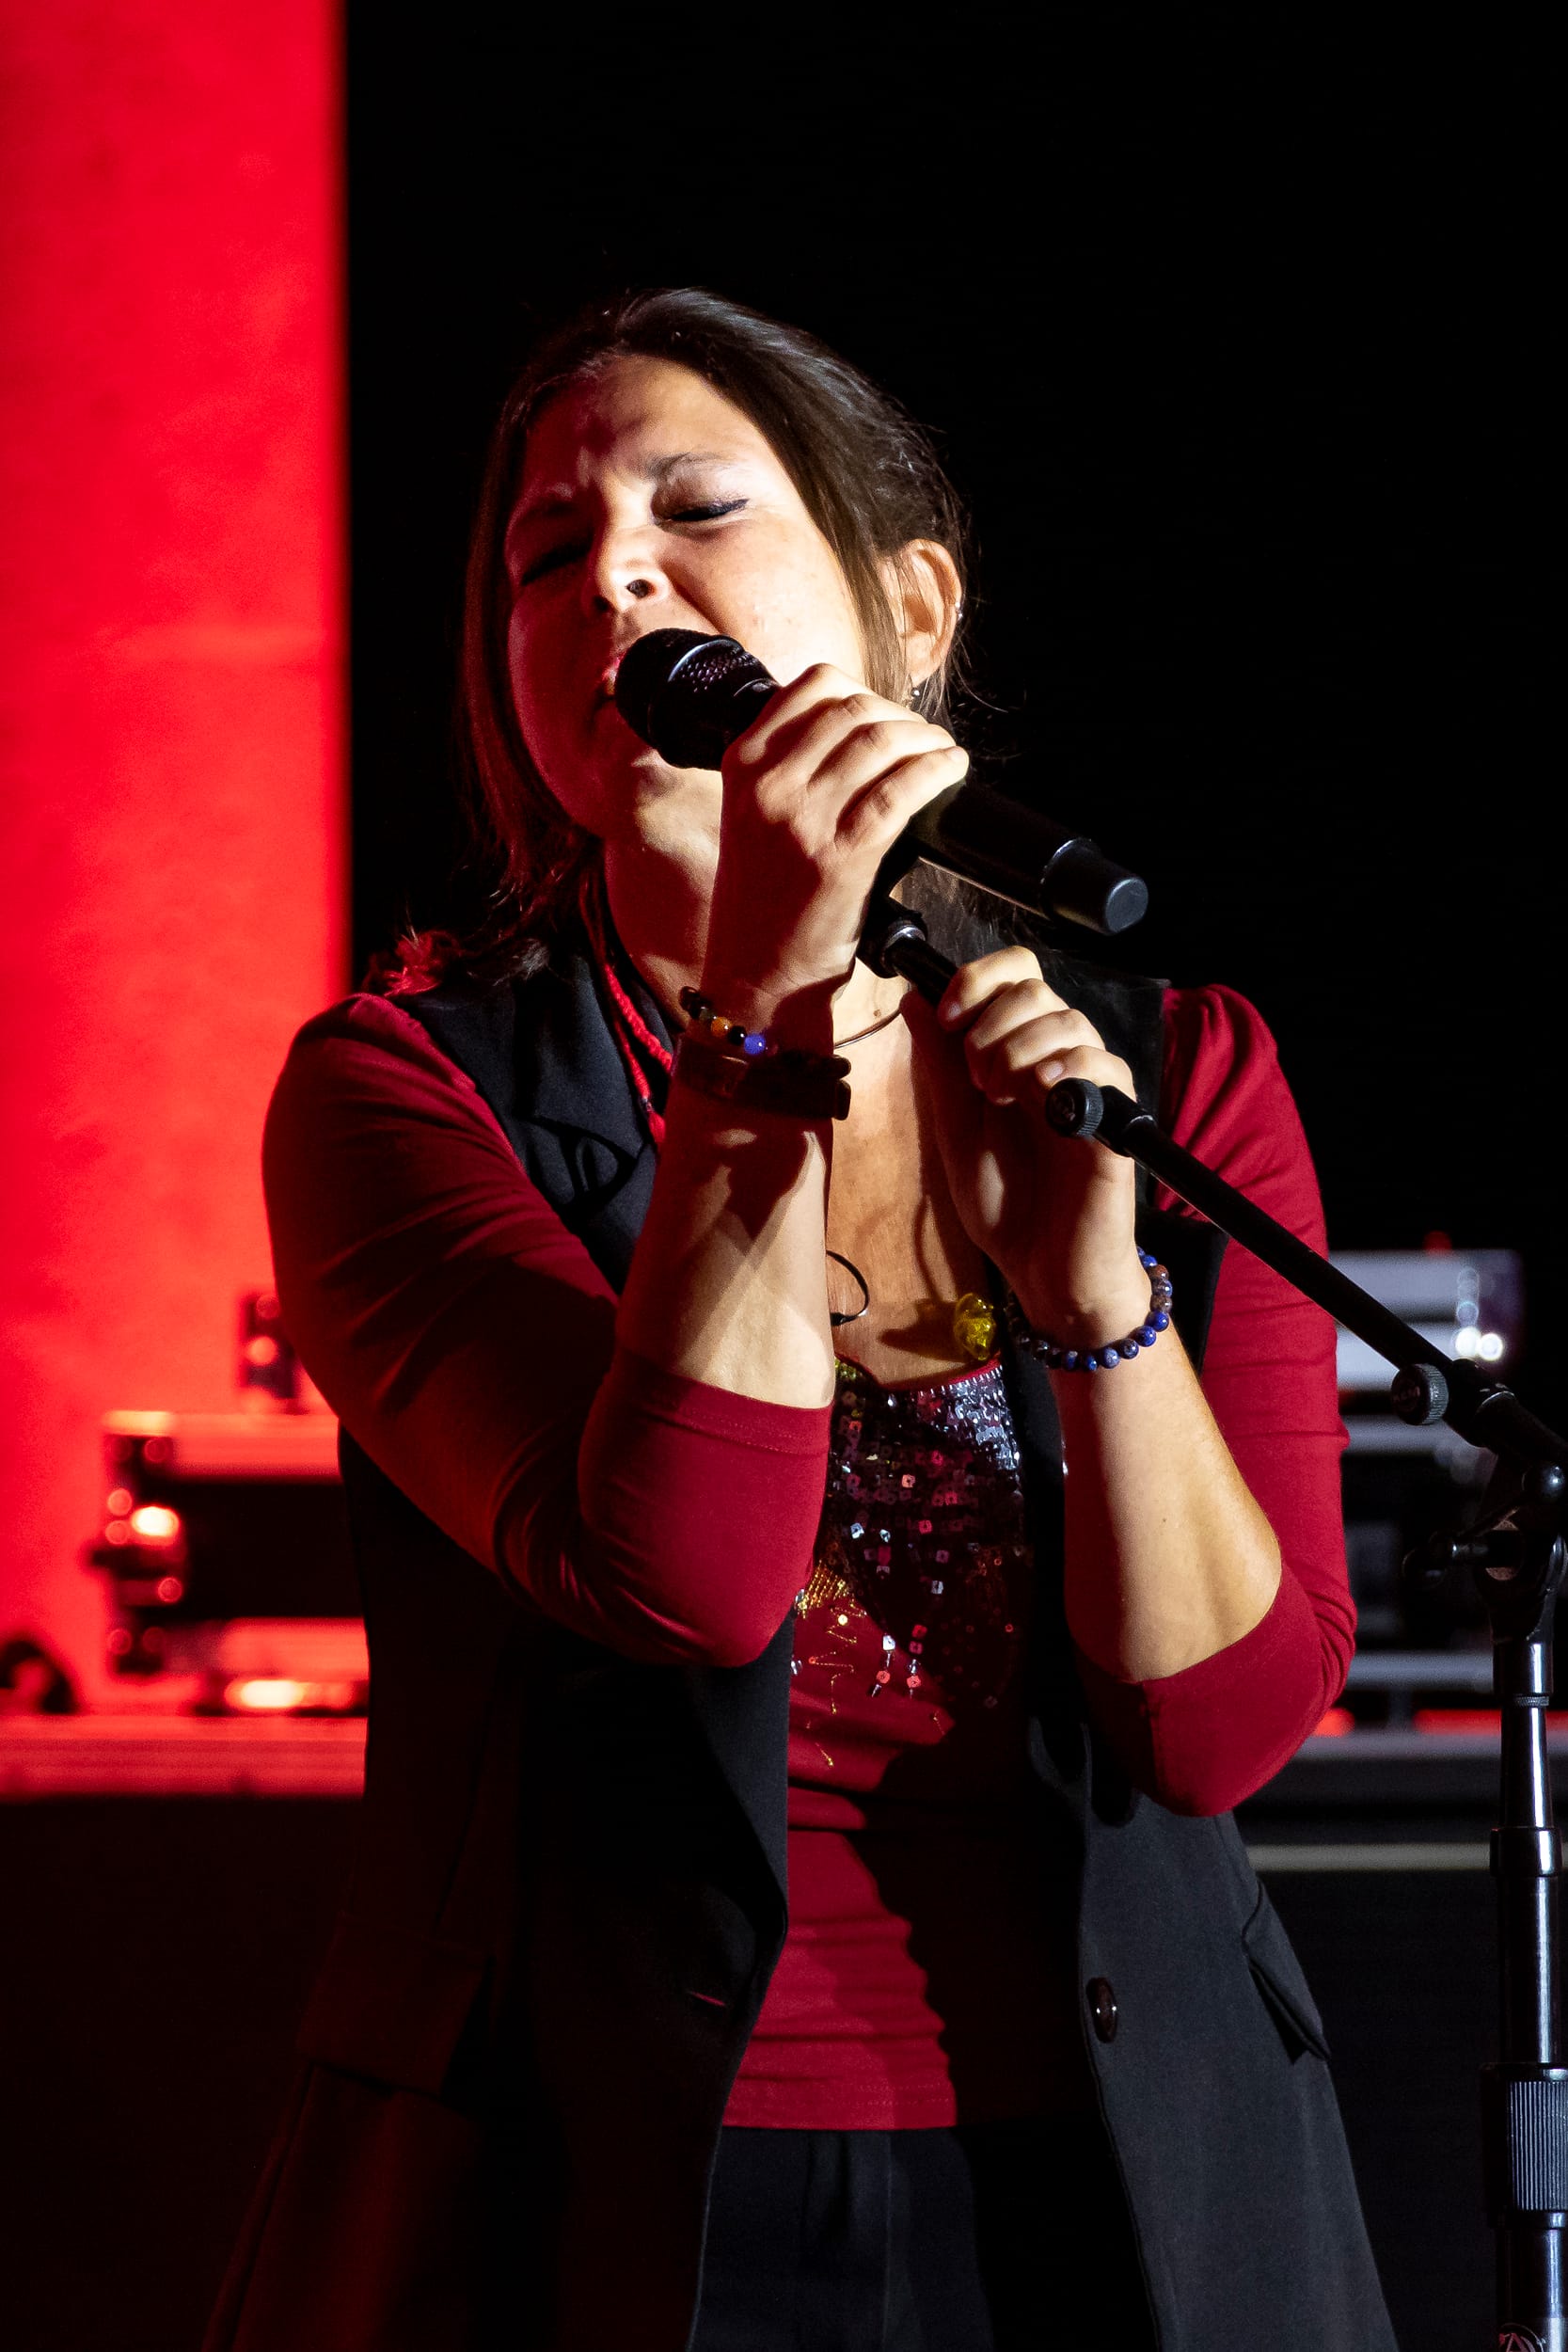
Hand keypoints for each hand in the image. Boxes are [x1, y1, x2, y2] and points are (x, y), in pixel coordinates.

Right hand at [700, 665, 967, 1039]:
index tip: (887, 715)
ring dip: (927, 741)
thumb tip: (867, 730)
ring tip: (943, 755)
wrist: (757, 972)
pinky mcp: (841, 856)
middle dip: (904, 718)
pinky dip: (937, 771)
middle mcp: (768, 783)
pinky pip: (902, 790)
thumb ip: (794, 767)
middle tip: (924, 741)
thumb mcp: (756, 815)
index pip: (814, 685)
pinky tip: (951, 772)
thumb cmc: (766, 899)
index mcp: (742, 763)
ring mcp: (802, 818)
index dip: (866, 691)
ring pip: (882, 742)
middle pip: (855, 710)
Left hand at [903, 947, 1148, 1341]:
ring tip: (1000, 1098)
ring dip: (1018, 1047)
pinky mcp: (1116, 1119)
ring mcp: (1090, 1087)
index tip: (947, 1017)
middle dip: (990, 1023)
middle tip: (976, 1079)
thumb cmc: (1006, 1205)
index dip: (978, 980)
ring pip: (1067, 1020)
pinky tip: (1041, 1092)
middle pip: (1036, 989)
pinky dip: (1069, 1066)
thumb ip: (938, 1066)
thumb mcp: (954, 1128)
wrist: (1041, 1268)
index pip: (1015, 976)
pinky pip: (1105, 1064)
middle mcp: (1058, 1061)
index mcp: (1019, 1054)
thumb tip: (915, 999)